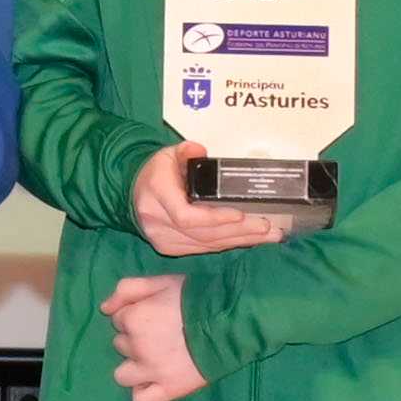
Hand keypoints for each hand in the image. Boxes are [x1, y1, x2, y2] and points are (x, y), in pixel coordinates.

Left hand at [102, 272, 205, 400]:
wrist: (229, 323)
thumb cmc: (195, 298)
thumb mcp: (161, 282)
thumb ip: (127, 289)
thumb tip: (104, 308)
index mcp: (133, 319)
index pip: (118, 319)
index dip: (135, 315)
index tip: (155, 314)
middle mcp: (136, 347)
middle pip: (121, 345)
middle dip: (135, 339)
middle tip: (161, 334)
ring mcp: (150, 372)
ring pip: (122, 375)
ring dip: (135, 367)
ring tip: (154, 359)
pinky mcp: (167, 390)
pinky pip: (140, 400)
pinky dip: (143, 392)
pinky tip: (154, 381)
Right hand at [130, 142, 291, 259]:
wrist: (132, 190)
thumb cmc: (157, 170)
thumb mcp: (169, 153)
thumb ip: (186, 151)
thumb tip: (202, 151)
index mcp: (157, 194)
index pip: (186, 216)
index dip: (215, 219)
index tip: (240, 215)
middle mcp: (157, 222)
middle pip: (203, 234)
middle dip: (239, 232)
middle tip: (268, 227)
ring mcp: (162, 239)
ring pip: (205, 245)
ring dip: (239, 241)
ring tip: (268, 236)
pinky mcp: (169, 248)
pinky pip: (202, 249)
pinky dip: (227, 244)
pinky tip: (248, 240)